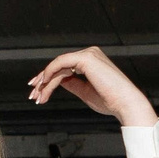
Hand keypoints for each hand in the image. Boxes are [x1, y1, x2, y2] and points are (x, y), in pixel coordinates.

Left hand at [25, 47, 158, 126]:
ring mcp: (89, 54)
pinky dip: (50, 73)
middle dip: (43, 81)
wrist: (125, 104)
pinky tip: (43, 84)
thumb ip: (72, 84)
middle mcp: (90, 53)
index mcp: (92, 60)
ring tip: (38, 98)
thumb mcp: (85, 92)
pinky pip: (61, 64)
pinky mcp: (86, 58)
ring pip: (58, 67)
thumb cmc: (110, 101)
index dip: (48, 79)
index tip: (37, 92)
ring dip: (45, 83)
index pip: (64, 67)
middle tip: (33, 96)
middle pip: (59, 66)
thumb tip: (58, 81)